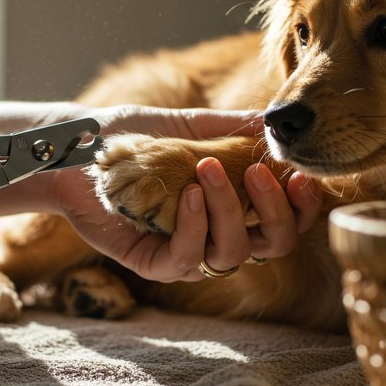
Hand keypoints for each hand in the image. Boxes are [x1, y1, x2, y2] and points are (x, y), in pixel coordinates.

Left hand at [47, 105, 320, 281]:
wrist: (81, 148)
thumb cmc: (135, 137)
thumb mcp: (191, 124)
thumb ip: (233, 127)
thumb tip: (277, 122)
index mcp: (236, 207)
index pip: (286, 220)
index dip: (304, 206)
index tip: (302, 176)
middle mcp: (217, 235)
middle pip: (273, 245)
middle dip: (275, 211)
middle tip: (258, 174)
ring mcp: (187, 253)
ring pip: (232, 253)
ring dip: (228, 210)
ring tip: (208, 169)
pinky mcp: (152, 264)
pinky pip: (186, 259)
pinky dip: (193, 226)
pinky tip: (189, 193)